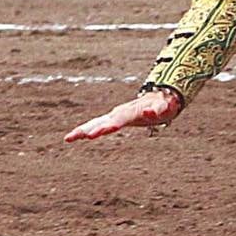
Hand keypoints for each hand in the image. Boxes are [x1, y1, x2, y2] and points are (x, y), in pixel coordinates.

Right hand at [64, 89, 180, 141]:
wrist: (160, 97)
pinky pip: (95, 124)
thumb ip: (159, 109)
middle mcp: (120, 112)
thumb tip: (151, 113)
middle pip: (104, 121)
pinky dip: (83, 130)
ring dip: (84, 130)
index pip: (120, 119)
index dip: (110, 126)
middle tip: (82, 137)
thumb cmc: (164, 104)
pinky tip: (71, 137)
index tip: (98, 133)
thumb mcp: (165, 106)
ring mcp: (115, 114)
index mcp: (132, 110)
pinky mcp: (112, 118)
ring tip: (70, 138)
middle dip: (93, 129)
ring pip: (96, 122)